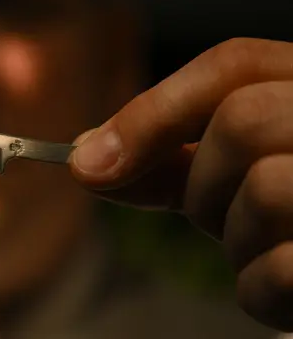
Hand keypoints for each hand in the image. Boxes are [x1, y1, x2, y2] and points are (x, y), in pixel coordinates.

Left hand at [69, 38, 292, 331]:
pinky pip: (278, 273)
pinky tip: (288, 285)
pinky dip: (263, 293)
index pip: (233, 65)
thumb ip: (173, 152)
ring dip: (237, 238)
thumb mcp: (243, 166)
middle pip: (244, 120)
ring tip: (271, 246)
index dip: (151, 113)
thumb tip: (90, 153)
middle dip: (204, 182)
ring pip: (266, 190)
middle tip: (220, 214)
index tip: (86, 164)